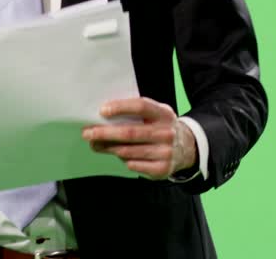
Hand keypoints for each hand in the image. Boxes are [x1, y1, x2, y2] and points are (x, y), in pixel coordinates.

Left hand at [82, 97, 197, 179]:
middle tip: (88, 133)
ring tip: (95, 144)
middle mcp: (166, 133)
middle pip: (130, 132)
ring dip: (108, 148)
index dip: (121, 107)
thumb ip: (135, 114)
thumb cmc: (160, 127)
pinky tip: (117, 155)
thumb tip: (103, 118)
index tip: (102, 111)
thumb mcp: (155, 115)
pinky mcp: (162, 169)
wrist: (187, 147)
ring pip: (129, 151)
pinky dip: (123, 160)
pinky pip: (134, 165)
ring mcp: (165, 152)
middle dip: (105, 133)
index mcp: (163, 114)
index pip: (141, 106)